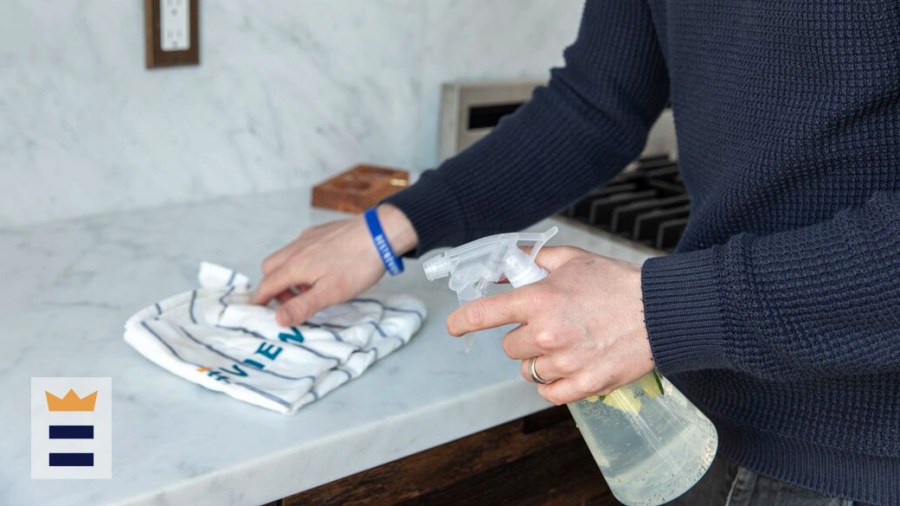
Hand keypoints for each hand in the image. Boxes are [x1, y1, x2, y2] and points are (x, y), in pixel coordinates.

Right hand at [253, 204, 417, 325]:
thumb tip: (277, 319)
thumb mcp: (330, 293)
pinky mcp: (321, 232)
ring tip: (310, 289)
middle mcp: (297, 248)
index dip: (259, 301)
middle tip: (289, 303)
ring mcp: (309, 238)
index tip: (256, 313)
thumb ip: (302, 305)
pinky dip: (301, 262)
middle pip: (270, 268)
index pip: (266, 285)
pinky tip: (322, 270)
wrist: (381, 233)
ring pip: (286, 257)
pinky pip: (301, 248)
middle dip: (273, 287)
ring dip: (288, 275)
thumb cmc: (357, 265)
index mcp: (295, 265)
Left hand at [446, 246, 652, 404]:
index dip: (463, 320)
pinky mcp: (584, 384)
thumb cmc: (616, 283)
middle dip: (523, 337)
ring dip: (540, 360)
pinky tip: (570, 366)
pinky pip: (548, 392)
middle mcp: (547, 333)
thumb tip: (502, 267)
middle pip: (509, 347)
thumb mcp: (571, 260)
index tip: (454, 325)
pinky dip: (554, 383)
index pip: (484, 313)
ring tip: (567, 344)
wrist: (659, 312)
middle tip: (549, 326)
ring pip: (528, 370)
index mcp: (540, 299)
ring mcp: (565, 362)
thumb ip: (531, 261)